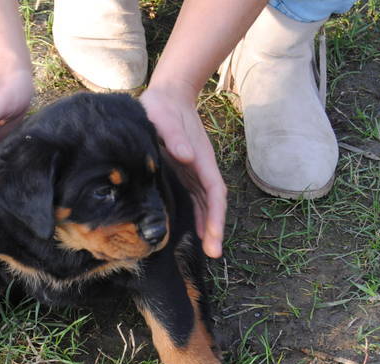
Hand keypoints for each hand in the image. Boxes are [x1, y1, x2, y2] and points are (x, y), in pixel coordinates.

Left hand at [139, 84, 227, 258]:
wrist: (168, 95)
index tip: (214, 234)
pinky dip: (198, 215)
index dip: (215, 214)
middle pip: (213, 203)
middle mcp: (201, 167)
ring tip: (209, 250)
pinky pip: (195, 198)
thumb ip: (174, 136)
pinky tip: (195, 231)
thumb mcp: (164, 119)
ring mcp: (195, 171)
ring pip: (206, 203)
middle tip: (214, 252)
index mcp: (200, 157)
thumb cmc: (163, 106)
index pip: (213, 191)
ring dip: (208, 225)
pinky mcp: (186, 172)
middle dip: (215, 228)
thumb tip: (186, 156)